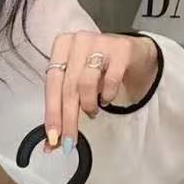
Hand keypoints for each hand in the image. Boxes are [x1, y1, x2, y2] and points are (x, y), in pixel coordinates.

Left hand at [43, 32, 158, 153]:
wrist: (132, 53)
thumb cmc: (98, 70)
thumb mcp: (76, 86)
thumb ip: (62, 110)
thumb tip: (52, 143)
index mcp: (61, 46)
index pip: (51, 84)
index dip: (52, 113)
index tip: (53, 137)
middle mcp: (79, 40)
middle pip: (68, 87)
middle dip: (68, 119)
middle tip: (69, 141)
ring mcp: (101, 41)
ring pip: (86, 83)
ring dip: (88, 105)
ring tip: (92, 112)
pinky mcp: (122, 48)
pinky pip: (111, 79)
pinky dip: (107, 96)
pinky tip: (106, 99)